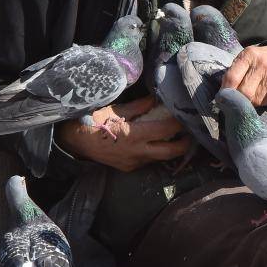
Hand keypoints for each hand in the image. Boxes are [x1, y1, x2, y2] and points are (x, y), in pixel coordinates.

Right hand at [56, 95, 191, 171]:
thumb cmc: (93, 122)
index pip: (165, 130)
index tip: (186, 115)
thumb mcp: (116, 110)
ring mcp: (133, 163)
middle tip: (192, 134)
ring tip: (176, 137)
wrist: (75, 143)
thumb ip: (139, 106)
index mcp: (134, 135)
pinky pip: (147, 160)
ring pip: (159, 158)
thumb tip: (155, 99)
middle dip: (184, 144)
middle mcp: (137, 152)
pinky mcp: (128, 168)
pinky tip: (155, 143)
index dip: (178, 123)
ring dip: (169, 148)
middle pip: (170, 152)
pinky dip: (154, 152)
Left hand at [220, 45, 266, 107]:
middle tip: (233, 101)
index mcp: (249, 55)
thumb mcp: (245, 58)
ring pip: (254, 101)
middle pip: (244, 92)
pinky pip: (264, 102)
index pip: (232, 78)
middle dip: (237, 100)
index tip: (221, 98)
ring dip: (249, 102)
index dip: (225, 91)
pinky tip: (262, 92)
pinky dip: (259, 101)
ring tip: (251, 93)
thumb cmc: (257, 60)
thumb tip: (223, 95)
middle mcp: (262, 65)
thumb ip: (233, 72)